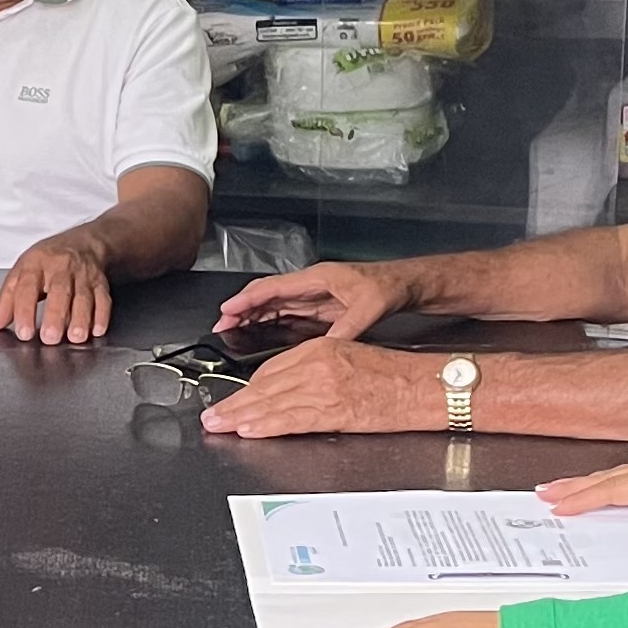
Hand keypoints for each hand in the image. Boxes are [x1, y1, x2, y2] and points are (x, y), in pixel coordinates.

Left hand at [0, 232, 116, 344]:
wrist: (83, 243)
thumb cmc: (48, 261)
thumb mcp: (22, 272)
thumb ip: (7, 299)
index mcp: (36, 264)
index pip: (28, 287)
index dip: (25, 310)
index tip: (24, 332)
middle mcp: (61, 267)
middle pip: (59, 291)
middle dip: (55, 315)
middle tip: (50, 338)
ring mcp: (83, 275)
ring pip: (83, 296)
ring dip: (80, 318)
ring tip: (75, 337)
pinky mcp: (100, 283)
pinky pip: (103, 299)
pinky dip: (101, 316)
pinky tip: (96, 330)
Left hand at [197, 338, 444, 437]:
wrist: (424, 385)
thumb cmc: (396, 374)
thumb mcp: (350, 357)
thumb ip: (318, 370)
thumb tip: (292, 389)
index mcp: (322, 348)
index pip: (273, 369)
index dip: (250, 388)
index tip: (236, 398)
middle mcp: (318, 364)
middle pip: (265, 385)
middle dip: (236, 402)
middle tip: (213, 414)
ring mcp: (324, 387)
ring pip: (272, 402)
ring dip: (241, 416)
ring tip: (220, 425)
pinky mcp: (334, 409)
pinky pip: (291, 419)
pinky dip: (266, 425)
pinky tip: (248, 429)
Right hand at [216, 260, 410, 340]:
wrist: (405, 285)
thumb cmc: (388, 287)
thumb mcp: (369, 308)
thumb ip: (347, 329)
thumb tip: (327, 348)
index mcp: (317, 278)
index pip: (273, 287)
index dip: (247, 299)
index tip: (228, 310)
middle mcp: (311, 284)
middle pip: (267, 294)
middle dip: (242, 308)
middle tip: (221, 325)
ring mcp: (313, 295)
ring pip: (274, 304)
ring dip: (253, 316)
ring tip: (232, 330)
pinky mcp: (319, 306)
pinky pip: (286, 312)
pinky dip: (269, 321)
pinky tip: (259, 332)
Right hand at [537, 438, 627, 538]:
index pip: (621, 488)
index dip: (589, 497)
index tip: (561, 504)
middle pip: (613, 477)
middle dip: (577, 485)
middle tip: (545, 493)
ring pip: (622, 475)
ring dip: (591, 482)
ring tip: (564, 488)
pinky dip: (614, 481)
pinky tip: (610, 486)